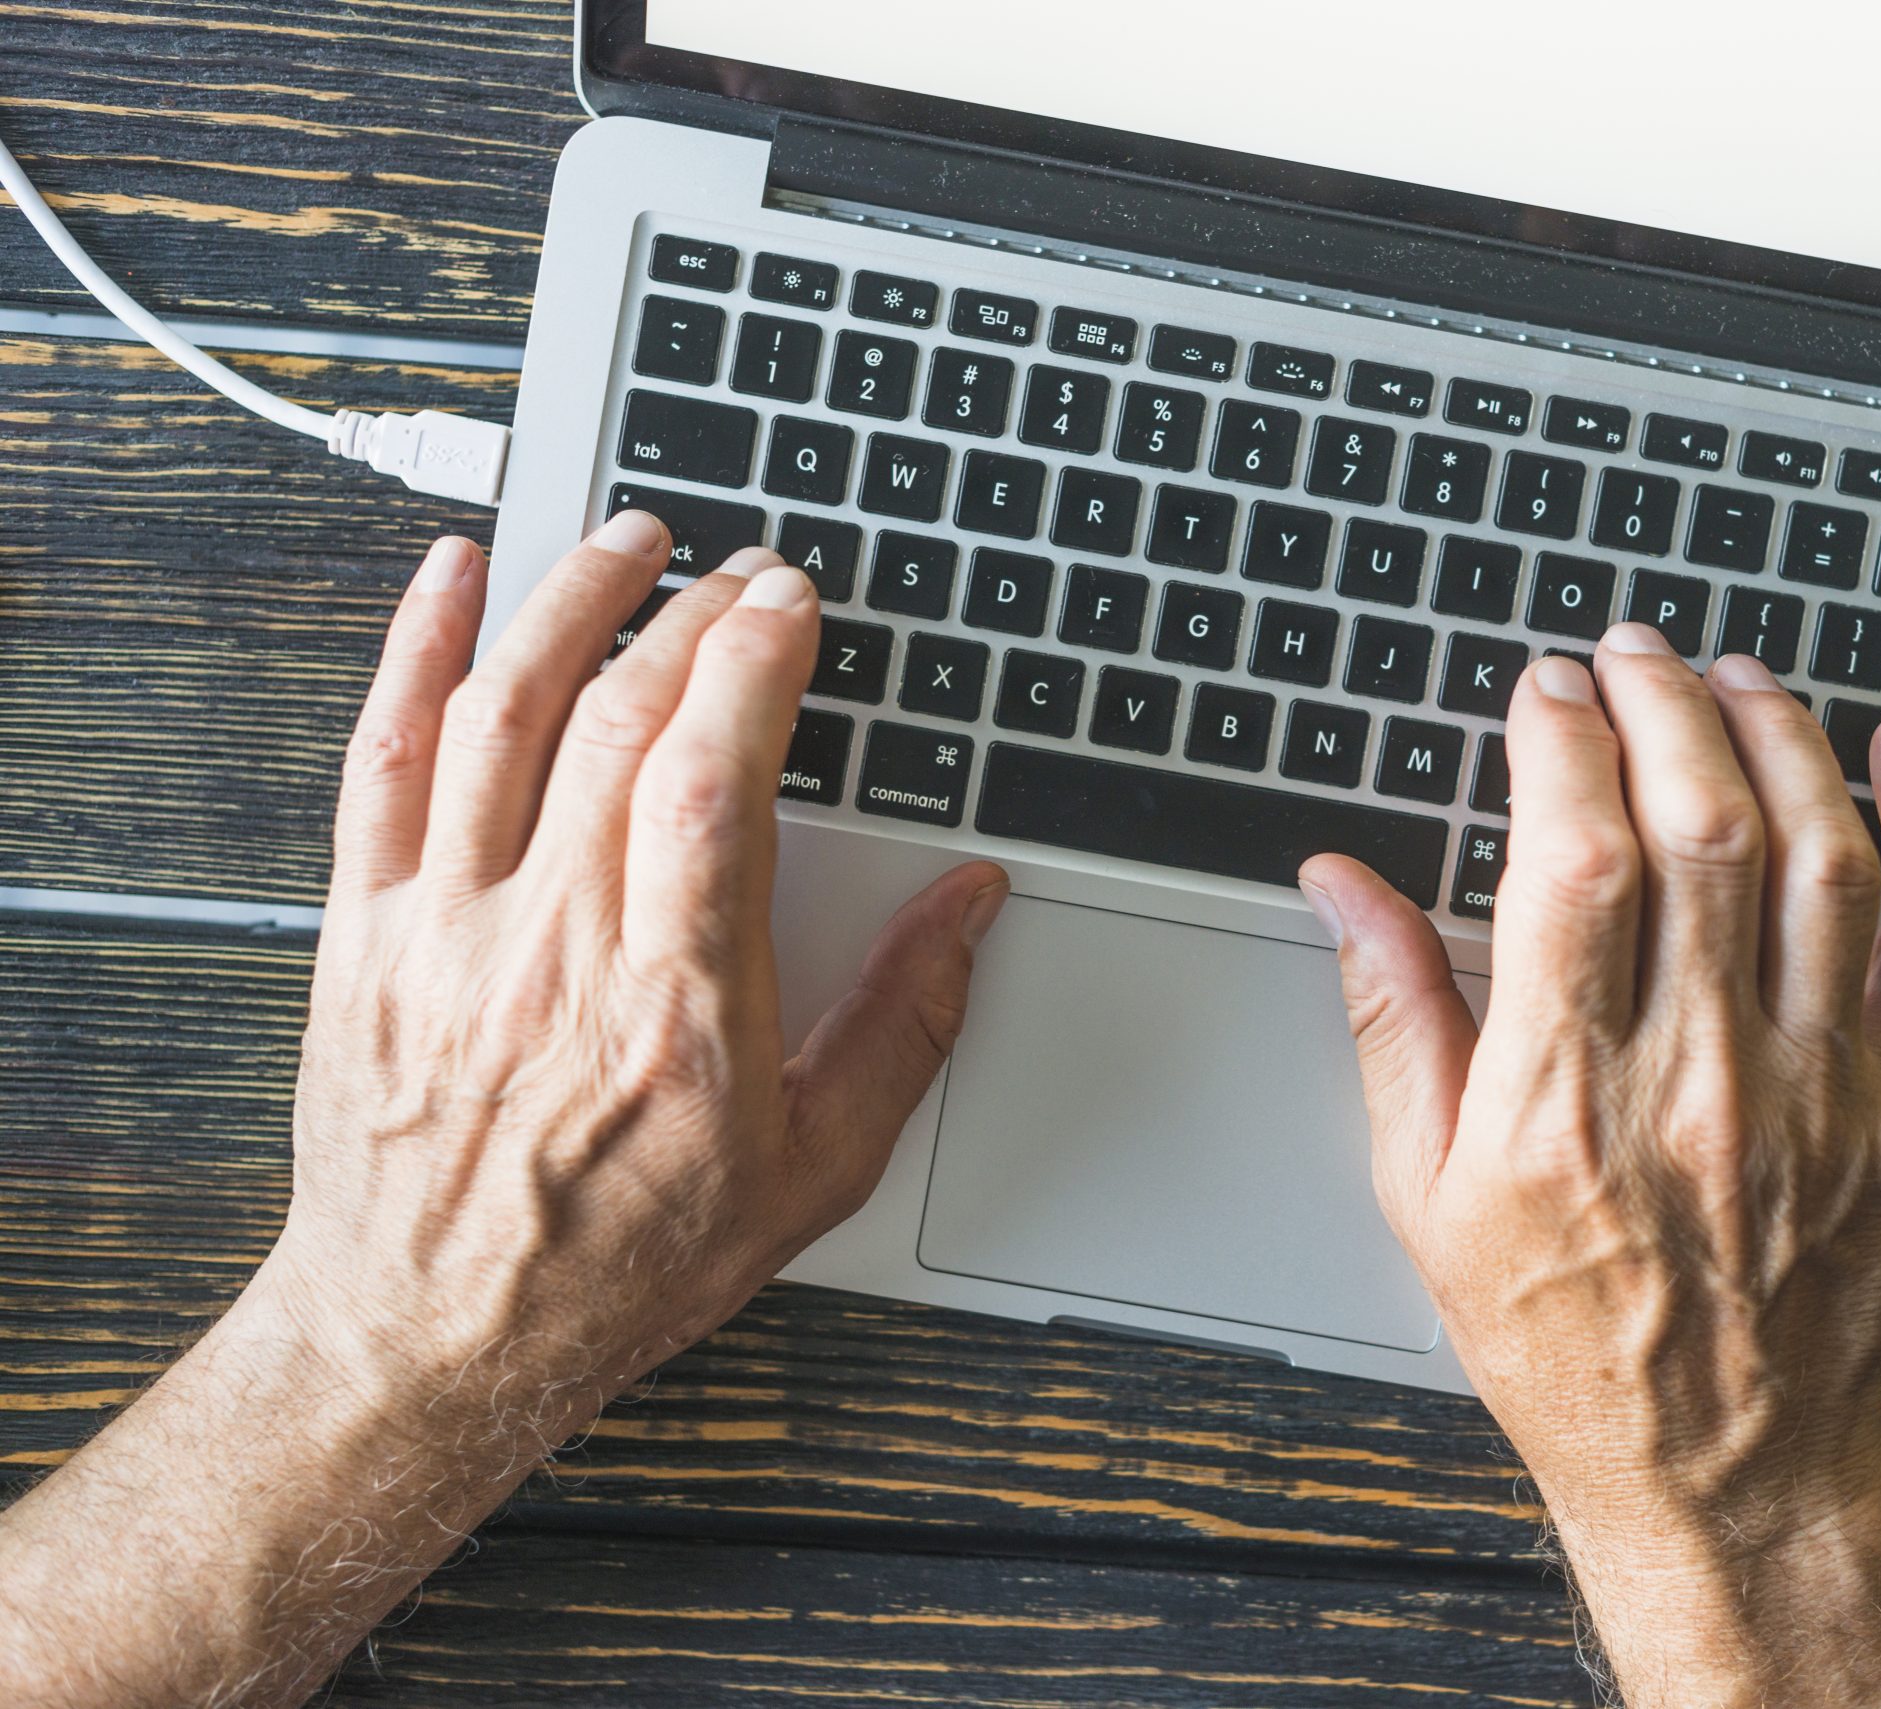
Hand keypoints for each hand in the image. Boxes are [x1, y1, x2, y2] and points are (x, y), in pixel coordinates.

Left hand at [0, 518, 1007, 1708]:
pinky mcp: (368, 929)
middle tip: (742, 573)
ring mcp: (449, 929)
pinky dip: (415, 652)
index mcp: (677, 1003)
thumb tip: (970, 906)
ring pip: (504, 711)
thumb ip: (904, 1023)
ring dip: (571, 600)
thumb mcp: (813, 1168)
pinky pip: (380, 760)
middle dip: (693, 614)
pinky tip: (455, 578)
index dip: (756, 660)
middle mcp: (555, 949)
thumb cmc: (621, 1262)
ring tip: (629, 540)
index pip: (714, 778)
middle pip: (623, 721)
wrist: (435, 1336)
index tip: (791, 603)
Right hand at [1301, 623, 1880, 1707]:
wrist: (1719, 1474)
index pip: (1575, 861)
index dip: (1563, 743)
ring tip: (1736, 678)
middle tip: (1633, 652)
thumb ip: (1391, 1019)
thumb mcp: (1424, 1196)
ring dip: (1781, 737)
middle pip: (1702, 829)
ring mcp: (1818, 1091)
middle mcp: (1699, 1081)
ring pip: (1823, 858)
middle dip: (1664, 703)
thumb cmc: (1566, 1346)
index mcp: (1564, 1100)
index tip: (1546, 693)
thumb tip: (1342, 885)